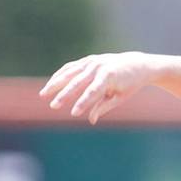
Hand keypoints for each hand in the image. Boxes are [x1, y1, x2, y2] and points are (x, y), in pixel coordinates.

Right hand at [40, 52, 155, 125]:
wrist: (137, 65)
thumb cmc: (130, 85)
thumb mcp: (120, 98)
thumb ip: (104, 107)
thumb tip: (91, 120)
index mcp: (109, 76)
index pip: (93, 92)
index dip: (82, 103)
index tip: (74, 114)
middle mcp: (98, 67)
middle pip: (77, 82)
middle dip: (64, 95)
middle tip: (54, 106)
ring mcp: (92, 62)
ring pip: (69, 73)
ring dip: (55, 83)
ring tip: (44, 95)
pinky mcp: (87, 60)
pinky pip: (71, 68)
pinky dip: (60, 75)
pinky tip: (51, 84)